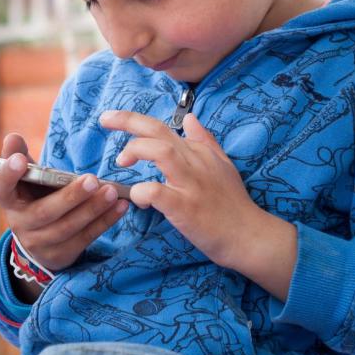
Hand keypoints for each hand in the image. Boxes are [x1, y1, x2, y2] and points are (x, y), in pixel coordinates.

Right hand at [0, 133, 129, 274]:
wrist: (39, 239)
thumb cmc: (34, 196)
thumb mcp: (26, 178)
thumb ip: (20, 157)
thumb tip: (13, 137)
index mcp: (8, 200)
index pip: (0, 188)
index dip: (8, 175)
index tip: (20, 160)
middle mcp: (20, 223)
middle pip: (44, 212)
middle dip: (70, 197)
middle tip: (92, 179)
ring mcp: (40, 243)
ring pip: (68, 227)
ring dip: (92, 209)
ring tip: (112, 191)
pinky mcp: (61, 255)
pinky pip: (85, 238)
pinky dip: (104, 221)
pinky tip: (120, 206)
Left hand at [98, 110, 267, 268]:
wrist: (249, 235)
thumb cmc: (234, 203)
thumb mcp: (224, 165)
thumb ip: (205, 141)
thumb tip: (190, 119)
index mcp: (199, 152)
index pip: (163, 126)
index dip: (135, 120)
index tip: (114, 120)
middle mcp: (194, 161)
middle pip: (158, 130)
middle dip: (128, 120)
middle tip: (105, 120)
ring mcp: (191, 184)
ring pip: (160, 151)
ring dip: (136, 151)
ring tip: (122, 162)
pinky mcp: (185, 207)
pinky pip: (156, 192)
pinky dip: (141, 192)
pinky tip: (140, 199)